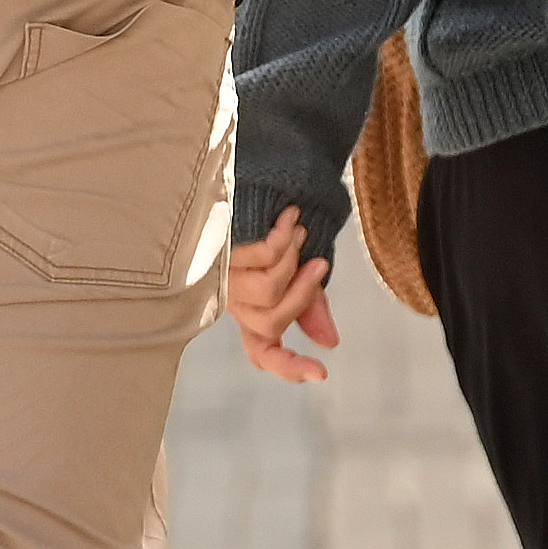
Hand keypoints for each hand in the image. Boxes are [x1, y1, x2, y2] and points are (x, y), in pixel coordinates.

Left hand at [225, 211, 341, 383]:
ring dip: (292, 260)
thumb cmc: (274, 225)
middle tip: (318, 264)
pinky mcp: (217, 249)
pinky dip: (284, 237)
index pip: (264, 351)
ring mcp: (222, 275)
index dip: (289, 366)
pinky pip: (263, 257)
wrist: (260, 175)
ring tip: (297, 232)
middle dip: (302, 293)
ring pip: (267, 290)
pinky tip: (287, 219)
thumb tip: (330, 341)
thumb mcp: (300, 269)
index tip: (322, 373)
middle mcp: (232, 299)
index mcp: (251, 309)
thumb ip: (310, 304)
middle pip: (271, 321)